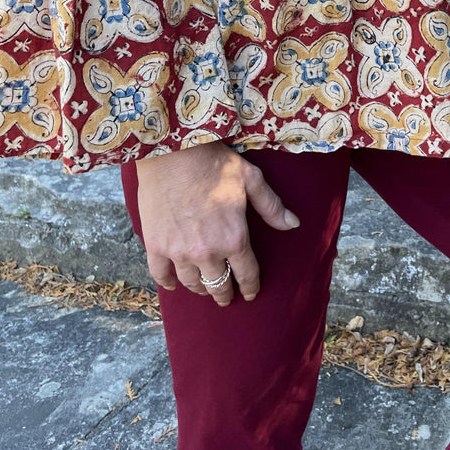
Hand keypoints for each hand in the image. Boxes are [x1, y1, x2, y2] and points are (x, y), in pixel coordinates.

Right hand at [135, 141, 299, 306]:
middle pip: (219, 285)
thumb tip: (293, 224)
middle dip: (225, 294)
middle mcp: (207, 252)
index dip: (251, 287)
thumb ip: (271, 206)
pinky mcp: (156, 245)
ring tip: (205, 288)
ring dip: (201, 288)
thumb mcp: (251, 179)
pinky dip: (169, 283)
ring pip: (192, 283)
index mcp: (234, 238)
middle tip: (227, 297)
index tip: (251, 294)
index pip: (247, 274)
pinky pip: (161, 275)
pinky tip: (175, 284)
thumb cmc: (215, 162)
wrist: (173, 151)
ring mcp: (178, 251)